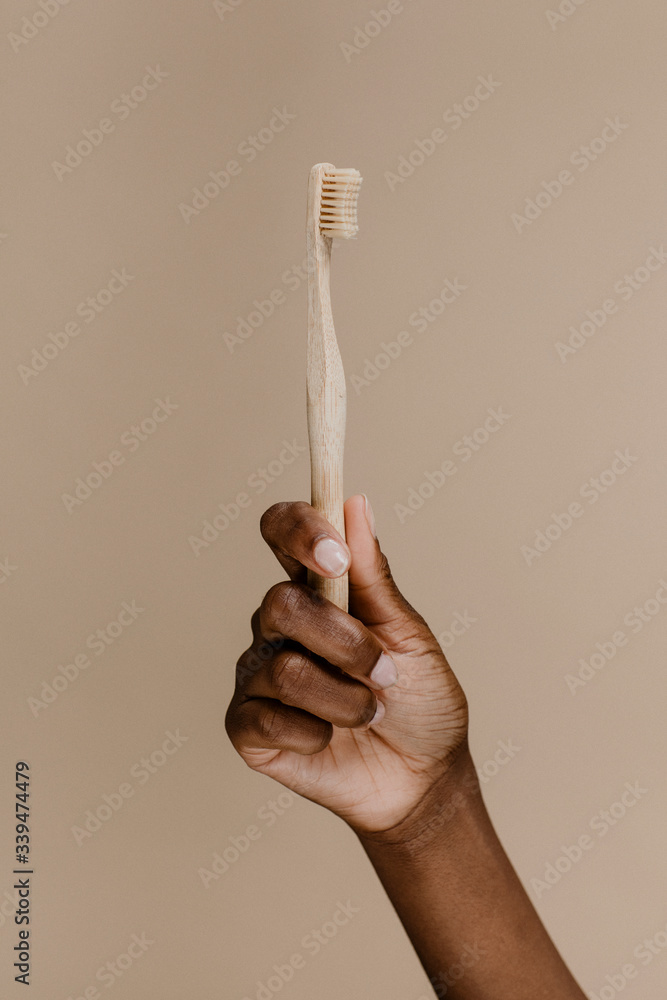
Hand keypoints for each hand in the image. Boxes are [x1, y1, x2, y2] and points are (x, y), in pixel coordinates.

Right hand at [225, 495, 468, 835]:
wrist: (423, 778)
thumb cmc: (419, 700)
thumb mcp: (409, 634)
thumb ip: (375, 575)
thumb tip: (355, 505)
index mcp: (318, 589)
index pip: (282, 531)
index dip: (298, 530)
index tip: (335, 556)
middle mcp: (280, 624)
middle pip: (282, 603)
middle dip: (345, 643)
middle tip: (385, 674)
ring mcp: (259, 673)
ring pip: (285, 668)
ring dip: (345, 699)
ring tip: (370, 714)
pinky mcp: (246, 725)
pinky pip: (266, 717)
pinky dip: (315, 733)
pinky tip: (330, 740)